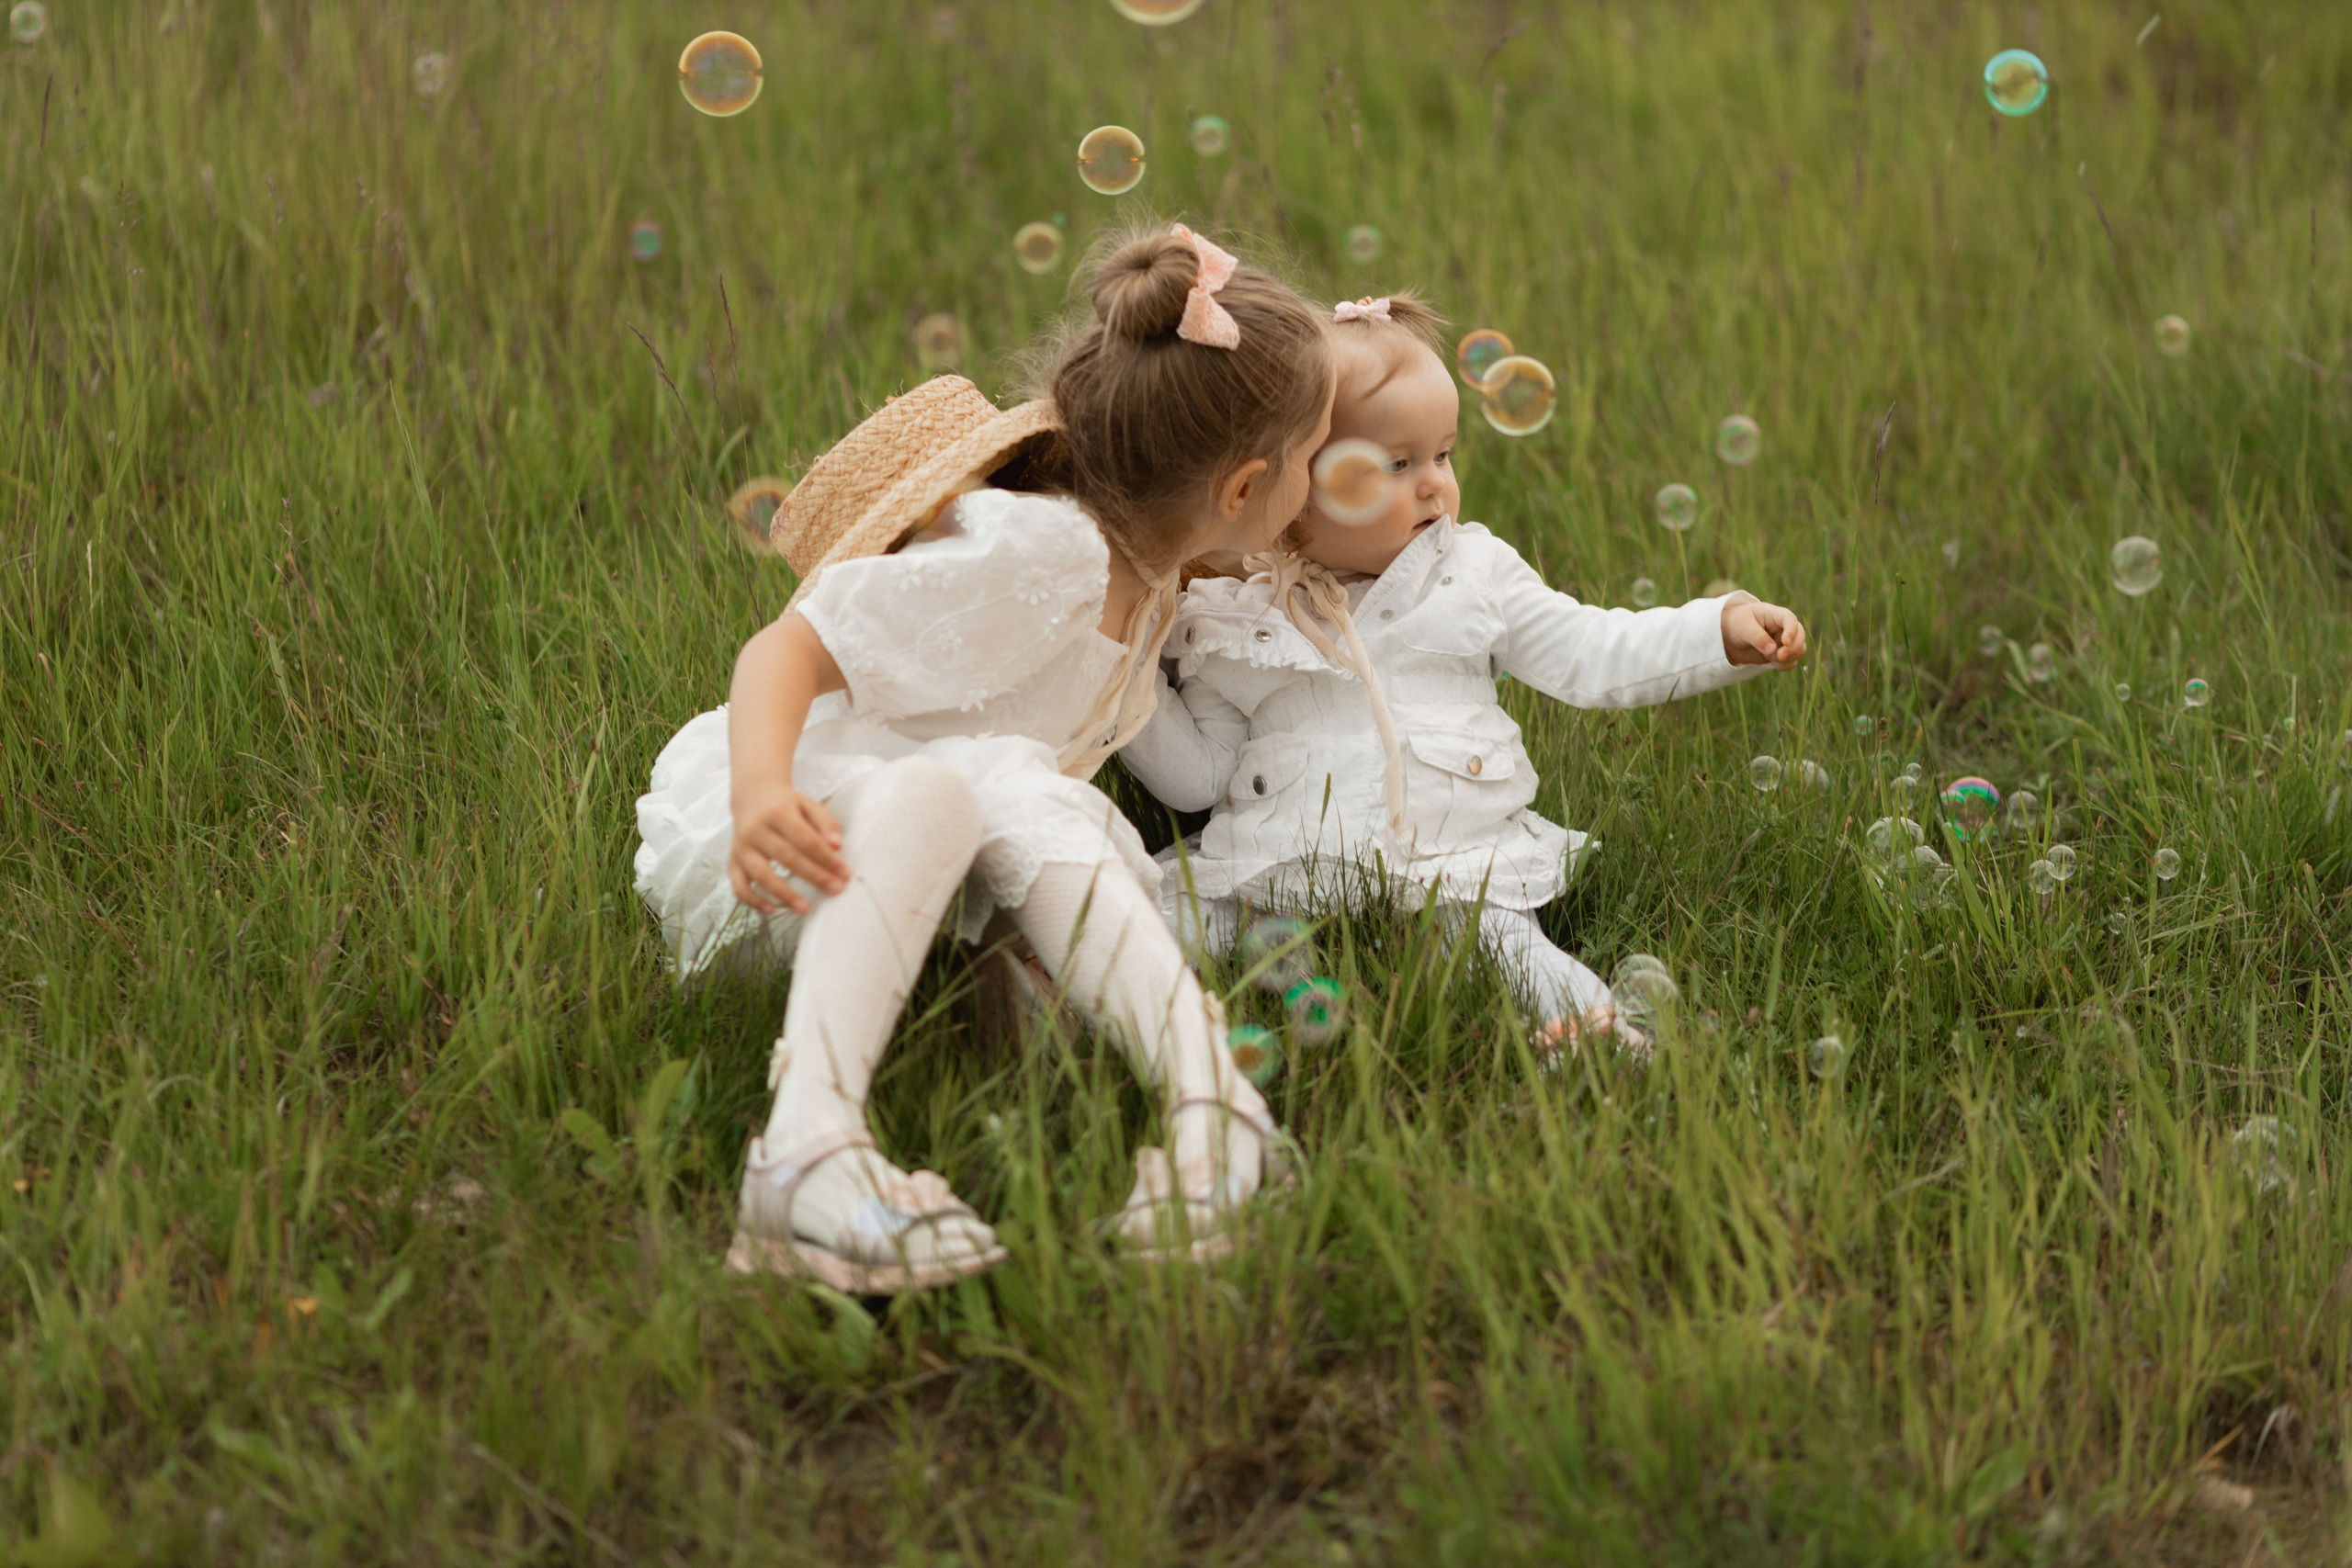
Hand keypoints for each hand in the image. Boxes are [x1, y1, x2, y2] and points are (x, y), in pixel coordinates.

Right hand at [728, 781, 845, 915]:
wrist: (752, 797)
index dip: (826, 858)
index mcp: (777, 812)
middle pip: (786, 856)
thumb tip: (837, 846)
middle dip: (814, 876)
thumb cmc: (785, 805)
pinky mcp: (732, 861)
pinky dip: (753, 900)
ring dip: (783, 893)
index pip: (805, 839)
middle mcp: (756, 829)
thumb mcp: (808, 804)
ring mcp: (741, 847)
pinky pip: (739, 885)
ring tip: (805, 908)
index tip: (845, 873)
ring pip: (760, 874)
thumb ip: (825, 822)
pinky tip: (772, 910)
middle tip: (835, 890)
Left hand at [1723, 598, 1807, 668]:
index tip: (1785, 642)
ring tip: (1768, 656)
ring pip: (1799, 650)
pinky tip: (1771, 662)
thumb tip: (1773, 650)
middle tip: (1778, 656)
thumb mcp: (1744, 627)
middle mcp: (1783, 627)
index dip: (1791, 631)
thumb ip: (1757, 637)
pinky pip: (1791, 662)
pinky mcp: (1781, 654)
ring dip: (1788, 658)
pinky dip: (1784, 665)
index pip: (1790, 619)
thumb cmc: (1737, 624)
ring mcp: (1784, 641)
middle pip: (1800, 636)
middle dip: (1792, 648)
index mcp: (1775, 615)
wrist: (1730, 636)